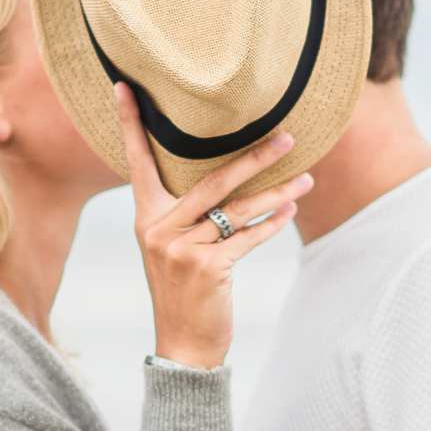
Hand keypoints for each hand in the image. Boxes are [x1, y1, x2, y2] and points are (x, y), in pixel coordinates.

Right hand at [120, 83, 314, 368]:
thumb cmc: (183, 293)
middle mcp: (159, 228)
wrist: (182, 346)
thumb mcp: (171, 249)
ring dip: (277, 192)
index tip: (125, 84)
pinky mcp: (207, 268)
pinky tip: (291, 210)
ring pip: (237, 209)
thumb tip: (224, 178)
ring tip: (305, 177)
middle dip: (253, 157)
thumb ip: (185, 215)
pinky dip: (271, 224)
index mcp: (145, 217)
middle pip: (211, 179)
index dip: (131, 124)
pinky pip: (247, 238)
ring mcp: (182, 248)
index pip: (137, 162)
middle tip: (286, 136)